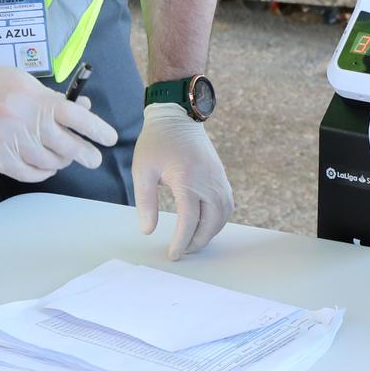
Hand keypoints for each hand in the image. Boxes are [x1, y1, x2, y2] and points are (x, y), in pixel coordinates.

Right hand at [0, 52, 116, 182]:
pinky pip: (28, 174)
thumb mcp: (25, 82)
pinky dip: (41, 173)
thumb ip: (53, 99)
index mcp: (38, 100)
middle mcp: (26, 122)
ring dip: (61, 163)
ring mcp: (10, 142)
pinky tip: (44, 168)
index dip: (98, 130)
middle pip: (68, 147)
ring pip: (49, 163)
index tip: (110, 138)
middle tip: (93, 159)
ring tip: (63, 160)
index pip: (77, 118)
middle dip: (86, 155)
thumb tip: (82, 110)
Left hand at [133, 104, 233, 259]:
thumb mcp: (142, 170)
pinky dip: (219, 219)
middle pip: (211, 222)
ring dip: (211, 232)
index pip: (189, 220)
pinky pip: (227, 204)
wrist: (178, 115)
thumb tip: (148, 230)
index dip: (182, 241)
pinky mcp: (221, 176)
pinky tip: (205, 224)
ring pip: (223, 215)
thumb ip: (145, 202)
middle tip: (182, 251)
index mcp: (187, 179)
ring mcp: (218, 178)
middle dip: (198, 241)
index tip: (173, 254)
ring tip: (193, 240)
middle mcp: (208, 180)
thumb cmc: (156, 142)